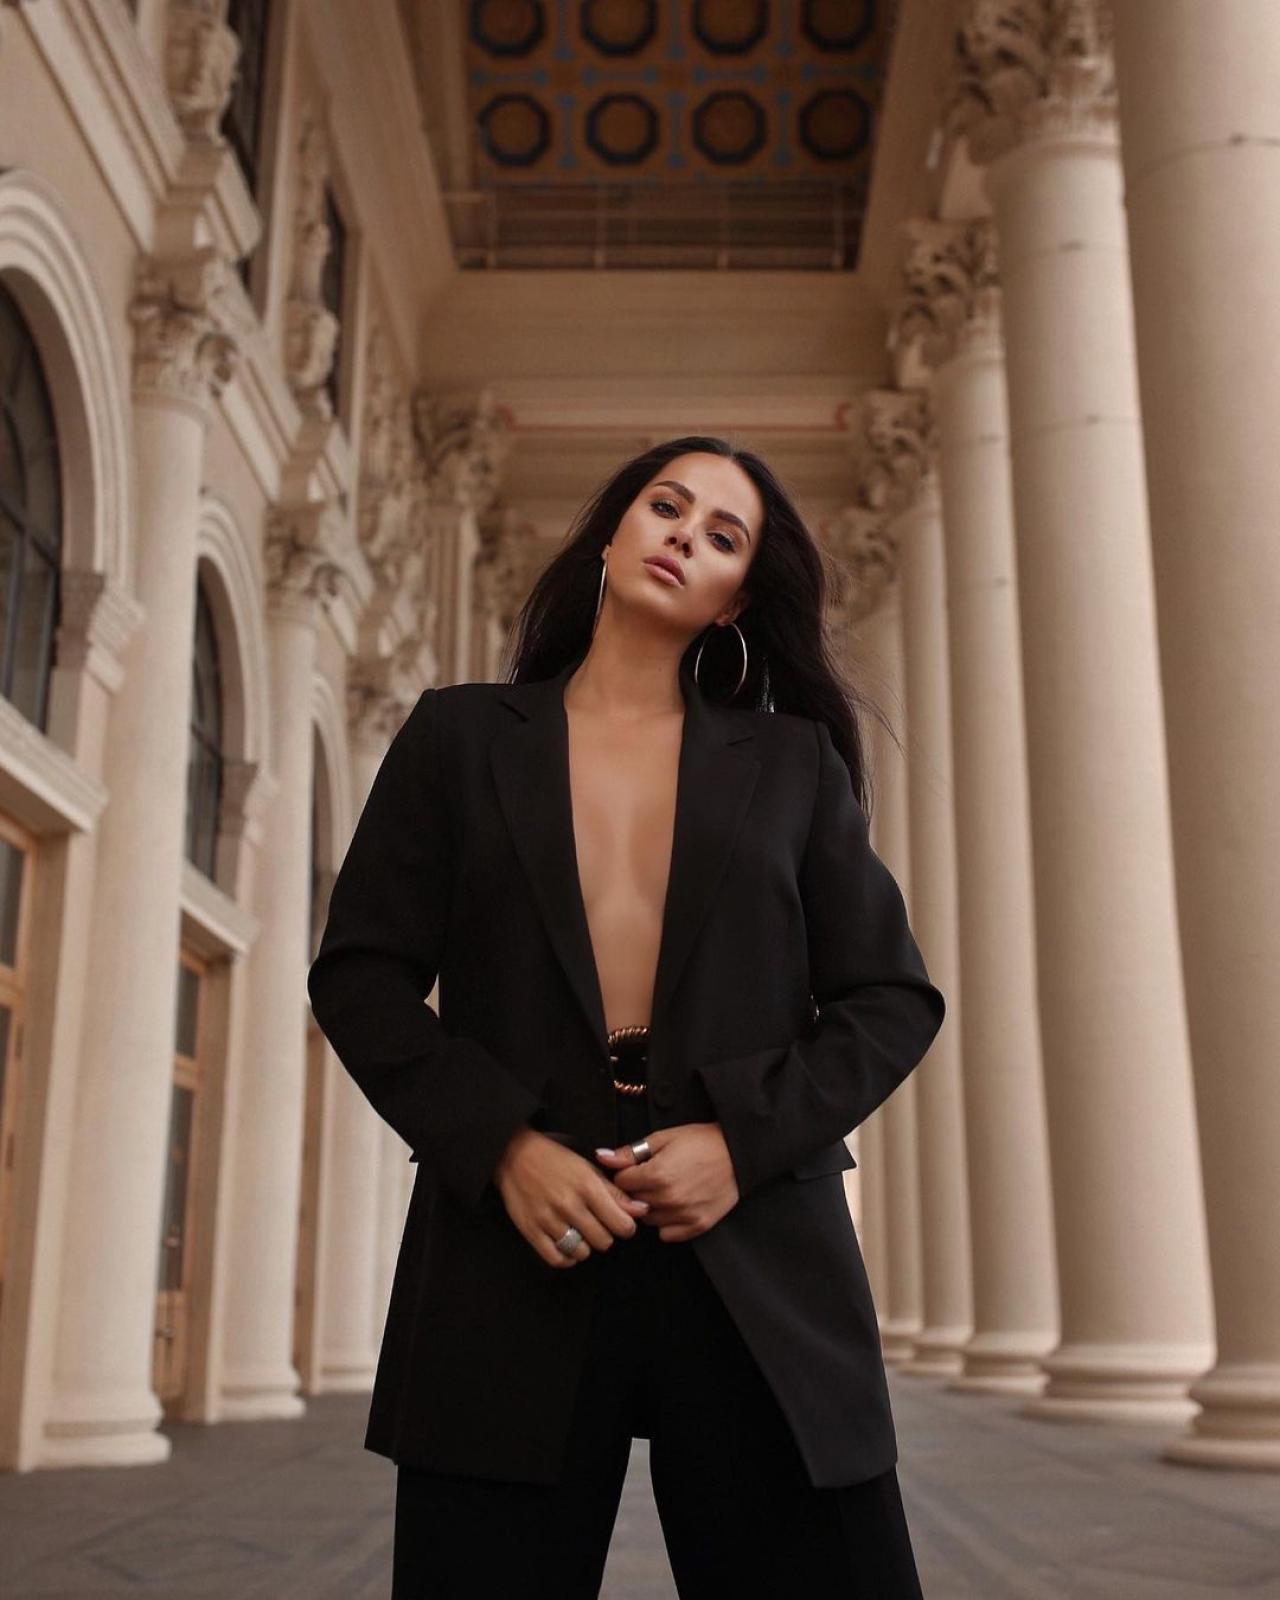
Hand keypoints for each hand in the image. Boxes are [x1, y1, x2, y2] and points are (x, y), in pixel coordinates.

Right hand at [493, 1127, 650, 1269]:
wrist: (514, 1156)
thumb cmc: (555, 1160)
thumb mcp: (588, 1169)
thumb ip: (615, 1192)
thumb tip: (640, 1211)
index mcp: (587, 1186)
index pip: (622, 1225)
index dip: (626, 1227)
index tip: (620, 1223)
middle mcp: (569, 1205)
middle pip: (604, 1241)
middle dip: (605, 1235)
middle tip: (597, 1224)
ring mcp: (549, 1220)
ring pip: (582, 1252)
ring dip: (585, 1246)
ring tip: (580, 1232)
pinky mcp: (531, 1231)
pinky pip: (557, 1259)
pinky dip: (567, 1257)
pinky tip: (568, 1245)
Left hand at [594, 1122, 739, 1241]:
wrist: (738, 1153)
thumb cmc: (701, 1141)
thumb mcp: (664, 1138)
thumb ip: (630, 1152)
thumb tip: (601, 1157)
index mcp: (657, 1175)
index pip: (620, 1183)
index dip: (626, 1173)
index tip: (636, 1167)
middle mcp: (668, 1199)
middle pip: (632, 1203)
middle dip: (636, 1191)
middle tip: (651, 1177)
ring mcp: (683, 1215)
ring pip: (647, 1220)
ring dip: (650, 1207)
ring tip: (665, 1189)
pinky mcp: (697, 1226)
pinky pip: (666, 1234)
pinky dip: (666, 1222)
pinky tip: (675, 1204)